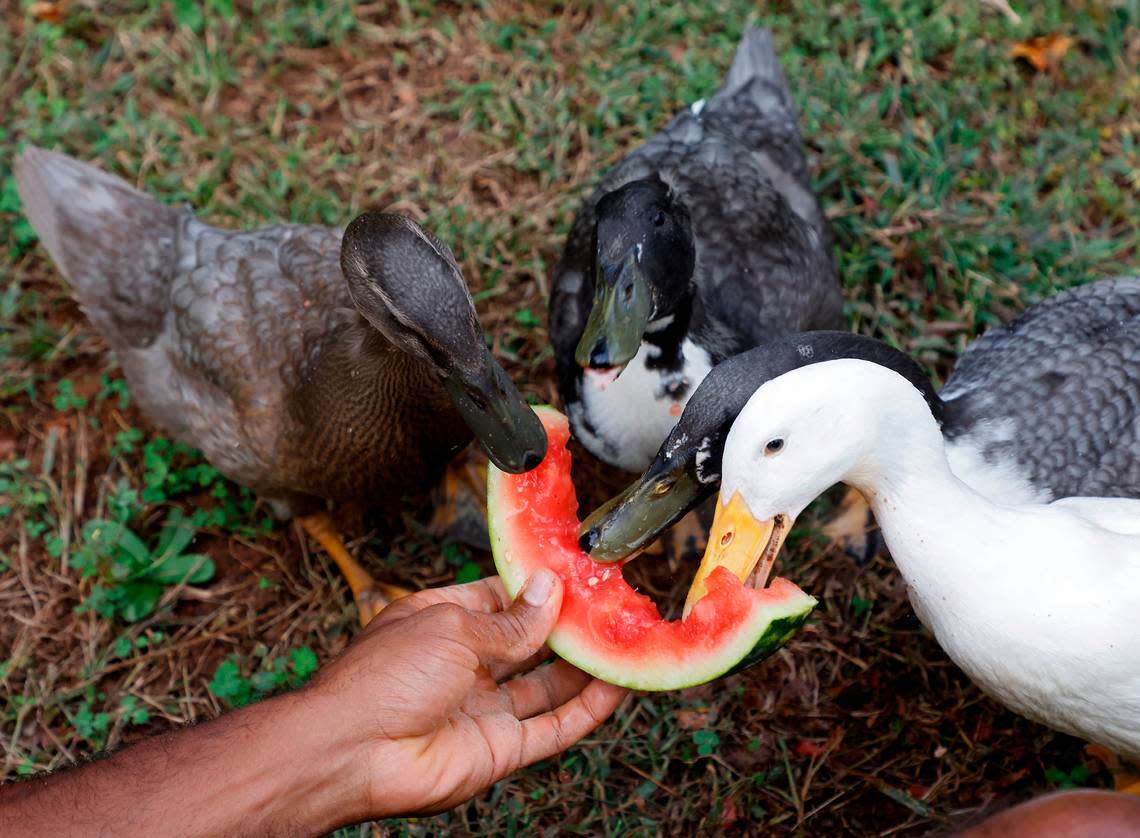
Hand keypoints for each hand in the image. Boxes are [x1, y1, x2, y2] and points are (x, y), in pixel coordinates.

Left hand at [308, 570, 628, 819]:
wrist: (351, 753)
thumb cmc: (382, 679)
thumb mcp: (451, 628)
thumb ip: (510, 620)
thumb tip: (549, 590)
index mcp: (445, 623)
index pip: (503, 599)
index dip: (540, 588)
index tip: (581, 573)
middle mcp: (467, 665)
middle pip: (531, 642)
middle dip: (569, 625)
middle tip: (613, 605)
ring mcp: (484, 708)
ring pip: (549, 684)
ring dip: (585, 666)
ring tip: (624, 640)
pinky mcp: (500, 748)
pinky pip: (554, 727)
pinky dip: (588, 709)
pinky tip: (616, 686)